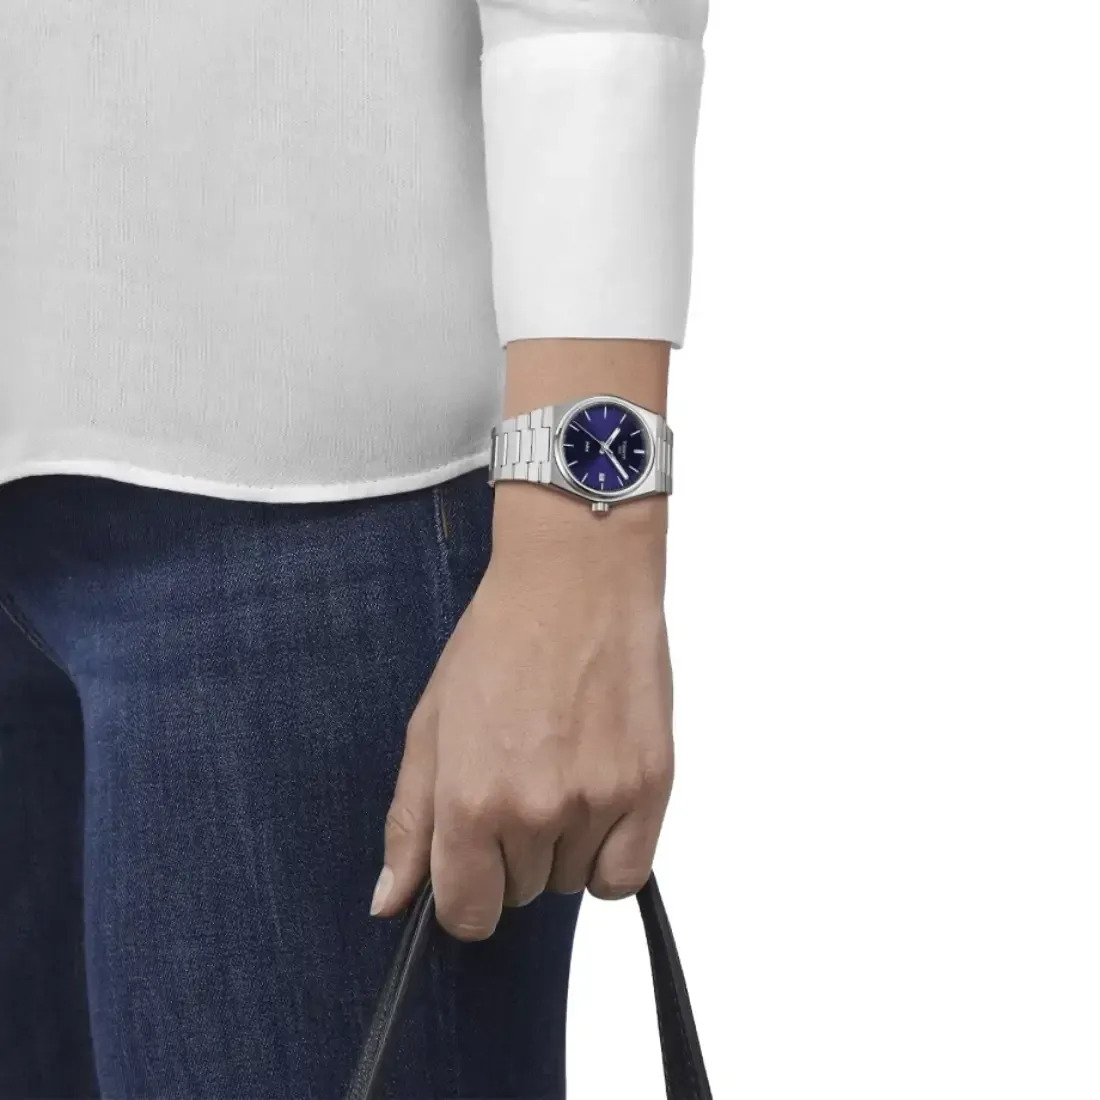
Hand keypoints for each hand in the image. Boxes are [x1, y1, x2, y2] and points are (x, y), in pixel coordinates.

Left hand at [371, 491, 673, 940]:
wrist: (576, 581)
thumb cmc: (499, 641)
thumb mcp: (432, 725)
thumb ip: (410, 822)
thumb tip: (391, 904)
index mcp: (470, 801)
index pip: (466, 913)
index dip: (465, 892)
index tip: (473, 862)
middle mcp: (535, 812)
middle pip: (521, 895)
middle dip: (512, 853)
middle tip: (520, 779)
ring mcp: (598, 802)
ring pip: (571, 882)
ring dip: (562, 847)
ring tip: (561, 770)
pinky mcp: (650, 788)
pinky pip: (623, 876)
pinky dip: (610, 855)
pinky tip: (596, 803)